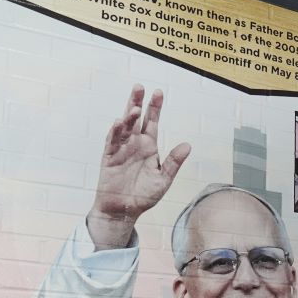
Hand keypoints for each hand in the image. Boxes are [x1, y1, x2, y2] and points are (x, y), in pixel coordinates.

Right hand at [87, 84, 190, 249]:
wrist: (124, 210)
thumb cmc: (143, 195)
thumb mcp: (163, 179)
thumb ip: (174, 162)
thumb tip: (188, 145)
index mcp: (148, 146)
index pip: (151, 122)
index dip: (154, 107)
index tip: (158, 92)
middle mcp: (134, 144)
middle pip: (135, 119)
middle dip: (137, 102)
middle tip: (140, 86)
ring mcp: (120, 150)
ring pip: (123, 128)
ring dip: (127, 116)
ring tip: (134, 106)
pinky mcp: (109, 158)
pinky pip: (111, 142)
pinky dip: (115, 132)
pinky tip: (119, 122)